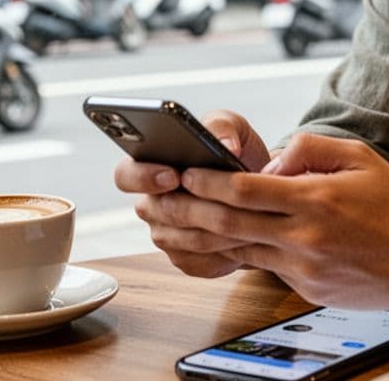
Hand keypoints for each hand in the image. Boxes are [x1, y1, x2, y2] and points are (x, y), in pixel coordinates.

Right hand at [114, 109, 270, 277]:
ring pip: (182, 238)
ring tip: (245, 216)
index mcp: (150, 167)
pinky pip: (200, 261)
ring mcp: (166, 235)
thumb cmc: (237, 153)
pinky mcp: (187, 260)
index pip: (126, 175)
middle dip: (188, 205)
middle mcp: (152, 204)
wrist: (262, 192)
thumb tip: (225, 146)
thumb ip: (223, 126)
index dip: (144, 177)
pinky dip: (224, 251)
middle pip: (153, 211)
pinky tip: (246, 238)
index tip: (173, 174)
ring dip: (215, 227)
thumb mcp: (232, 129)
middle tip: (216, 200)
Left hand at [176, 132, 388, 308]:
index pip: (246, 189)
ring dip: (199, 237)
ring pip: (238, 251)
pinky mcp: (307, 288)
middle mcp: (305, 236)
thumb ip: (311, 148)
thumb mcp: (359, 156)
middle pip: (229, 224)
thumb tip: (272, 158)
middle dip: (188, 210)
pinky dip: (235, 254)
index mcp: (315, 199)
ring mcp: (304, 267)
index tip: (184, 171)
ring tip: (169, 223)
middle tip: (157, 199)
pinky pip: (264, 267)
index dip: (208, 180)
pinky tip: (213, 244)